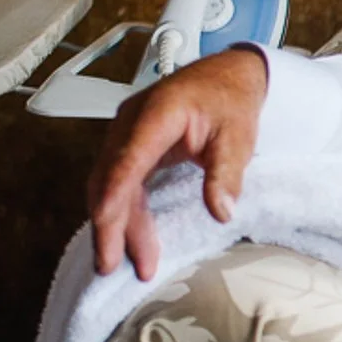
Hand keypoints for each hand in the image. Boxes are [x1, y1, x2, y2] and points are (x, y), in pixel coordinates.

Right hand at [87, 48, 269, 279]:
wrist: (227, 77)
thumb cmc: (230, 101)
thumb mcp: (238, 136)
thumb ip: (226, 173)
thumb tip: (221, 212)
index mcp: (157, 114)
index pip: (128, 157)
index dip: (114, 192)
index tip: (103, 221)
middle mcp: (131, 124)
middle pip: (109, 178)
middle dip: (108, 225)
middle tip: (108, 264)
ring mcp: (126, 136)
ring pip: (111, 187)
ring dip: (117, 226)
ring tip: (123, 265)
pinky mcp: (130, 148)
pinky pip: (121, 186)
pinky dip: (126, 215)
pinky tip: (132, 242)